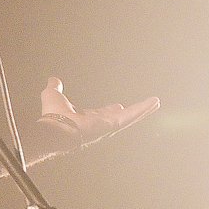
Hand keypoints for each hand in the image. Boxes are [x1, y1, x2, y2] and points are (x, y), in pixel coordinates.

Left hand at [28, 77, 158, 156]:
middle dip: (132, 112)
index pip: (102, 114)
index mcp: (87, 119)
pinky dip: (143, 108)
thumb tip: (53, 80)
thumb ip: (55, 88)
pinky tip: (154, 102)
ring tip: (155, 102)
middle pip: (120, 117)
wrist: (55, 128)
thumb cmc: (52, 116)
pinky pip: (132, 115)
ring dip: (143, 109)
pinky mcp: (114, 124)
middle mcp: (99, 124)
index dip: (109, 110)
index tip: (117, 106)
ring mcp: (108, 125)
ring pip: (130, 116)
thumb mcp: (53, 95)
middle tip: (145, 106)